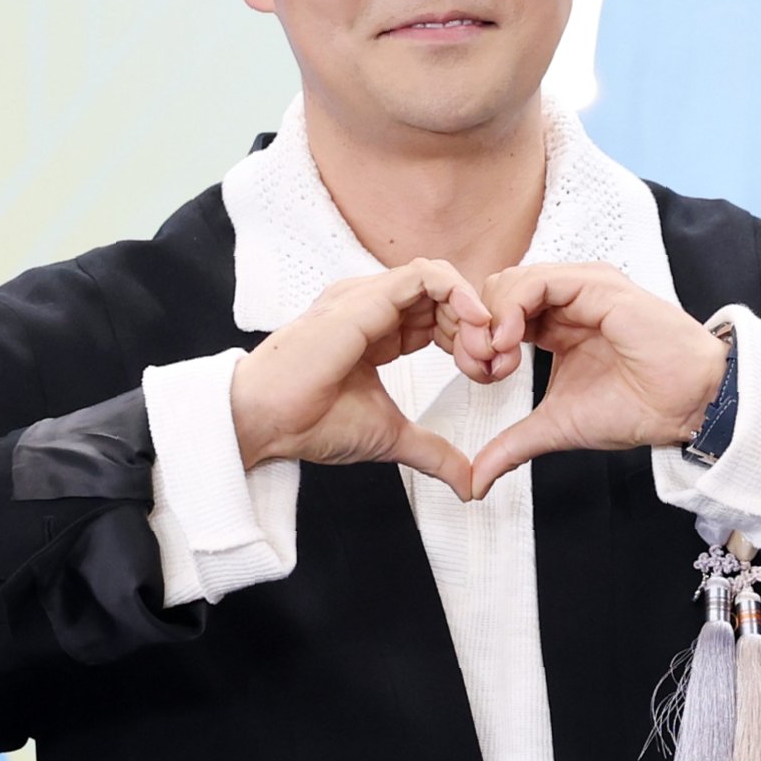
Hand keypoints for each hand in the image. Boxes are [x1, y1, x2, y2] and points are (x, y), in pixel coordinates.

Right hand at [230, 259, 490, 500]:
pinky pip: (423, 275)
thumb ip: (433, 453)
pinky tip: (474, 322)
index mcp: (377, 332)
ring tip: (484, 346)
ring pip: (438, 279)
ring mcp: (367, 298)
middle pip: (443, 297)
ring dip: (471, 309)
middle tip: (493, 362)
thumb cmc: (311, 423)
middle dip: (477, 326)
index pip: (436, 317)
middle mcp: (372, 308)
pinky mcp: (365, 298)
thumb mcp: (391, 438)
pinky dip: (457, 293)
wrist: (268, 422)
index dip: (467, 340)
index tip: (484, 374)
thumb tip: (469, 484)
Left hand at [465, 263, 727, 499]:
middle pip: (497, 290)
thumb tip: (476, 480)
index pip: (499, 313)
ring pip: (511, 281)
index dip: (479, 340)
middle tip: (485, 368)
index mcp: (557, 323)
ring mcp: (581, 287)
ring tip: (499, 359)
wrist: (683, 406)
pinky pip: (536, 282)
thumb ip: (513, 444)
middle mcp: (567, 299)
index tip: (483, 377)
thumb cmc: (635, 408)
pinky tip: (510, 342)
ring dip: (491, 319)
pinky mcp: (596, 284)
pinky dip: (510, 308)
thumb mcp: (556, 426)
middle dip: (478, 329)